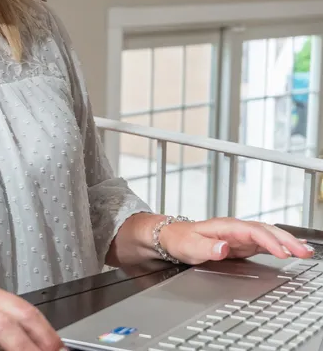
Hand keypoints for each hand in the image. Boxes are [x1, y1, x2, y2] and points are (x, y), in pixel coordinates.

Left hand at [158, 217, 314, 264]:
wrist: (173, 237)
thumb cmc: (180, 239)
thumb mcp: (190, 246)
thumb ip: (207, 247)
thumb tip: (223, 248)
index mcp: (225, 226)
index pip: (252, 231)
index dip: (269, 241)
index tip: (283, 253)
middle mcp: (235, 228)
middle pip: (266, 230)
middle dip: (286, 240)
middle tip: (305, 252)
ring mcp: (240, 235)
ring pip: (269, 235)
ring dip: (288, 242)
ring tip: (306, 251)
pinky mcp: (241, 244)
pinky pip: (264, 242)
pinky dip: (280, 246)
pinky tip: (292, 250)